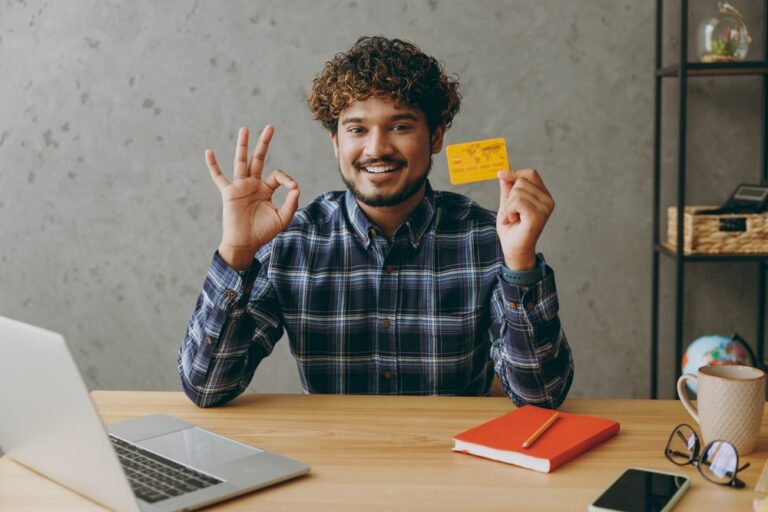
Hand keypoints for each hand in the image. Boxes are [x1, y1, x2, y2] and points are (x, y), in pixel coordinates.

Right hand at [206, 126, 299, 269]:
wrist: (245, 244)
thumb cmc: (263, 232)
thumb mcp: (283, 218)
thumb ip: (291, 203)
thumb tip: (296, 187)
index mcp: (265, 189)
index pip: (277, 176)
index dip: (287, 179)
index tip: (292, 188)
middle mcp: (252, 185)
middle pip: (258, 159)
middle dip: (264, 143)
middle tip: (270, 127)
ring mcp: (240, 187)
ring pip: (241, 162)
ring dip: (243, 146)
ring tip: (245, 129)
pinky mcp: (229, 193)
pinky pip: (218, 177)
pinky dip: (213, 165)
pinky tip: (208, 152)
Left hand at [496, 169, 553, 269]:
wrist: (513, 250)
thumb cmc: (511, 229)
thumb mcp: (507, 204)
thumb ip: (508, 189)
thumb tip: (504, 171)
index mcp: (543, 195)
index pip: (531, 174)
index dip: (515, 172)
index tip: (500, 174)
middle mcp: (547, 200)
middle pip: (521, 182)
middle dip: (509, 197)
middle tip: (510, 212)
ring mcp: (545, 208)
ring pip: (517, 192)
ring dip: (508, 206)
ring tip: (511, 218)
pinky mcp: (538, 215)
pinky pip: (517, 202)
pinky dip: (508, 211)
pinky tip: (511, 220)